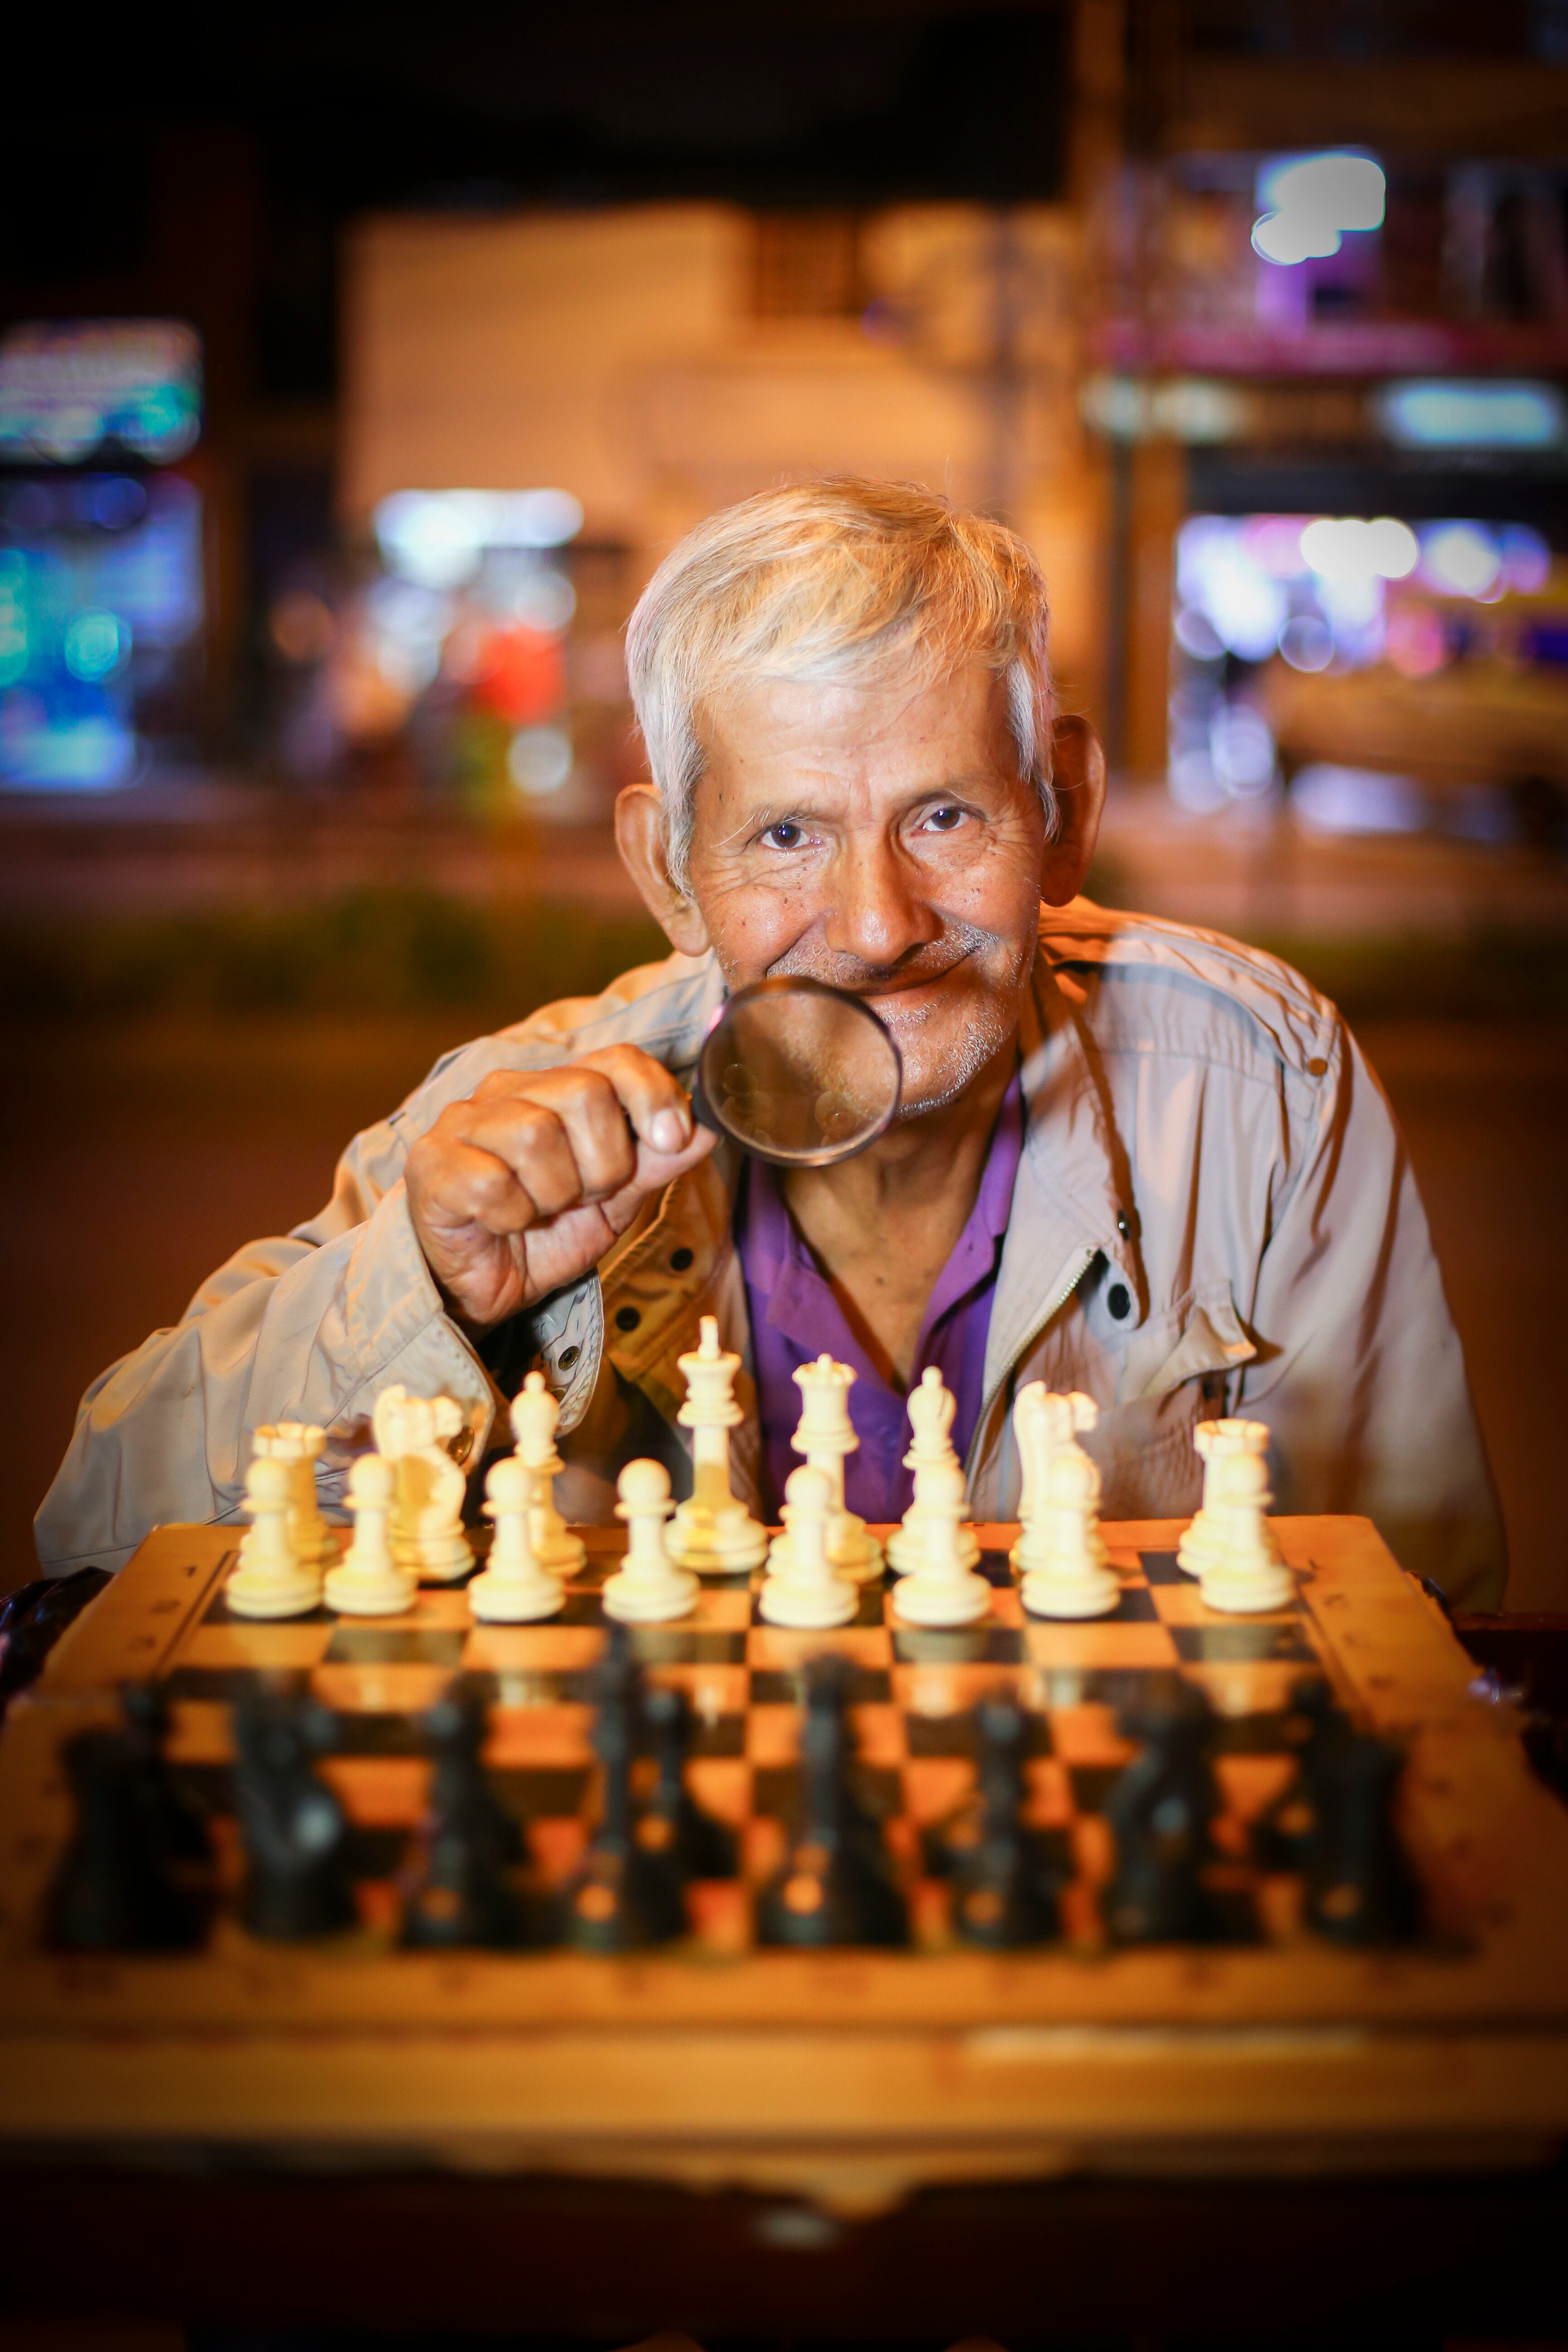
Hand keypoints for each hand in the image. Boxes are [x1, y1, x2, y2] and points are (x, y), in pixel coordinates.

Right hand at [405, 1046, 714, 1328]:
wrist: (482, 1286)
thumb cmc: (544, 1233)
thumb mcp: (615, 1201)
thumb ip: (655, 1162)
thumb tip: (707, 1128)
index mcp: (556, 1088)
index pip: (617, 1059)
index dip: (652, 1095)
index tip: (670, 1138)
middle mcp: (507, 1091)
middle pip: (584, 1095)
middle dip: (601, 1164)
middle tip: (581, 1197)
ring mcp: (463, 1123)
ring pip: (536, 1136)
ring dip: (554, 1194)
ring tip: (539, 1211)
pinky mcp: (432, 1164)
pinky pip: (492, 1183)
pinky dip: (511, 1216)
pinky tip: (502, 1224)